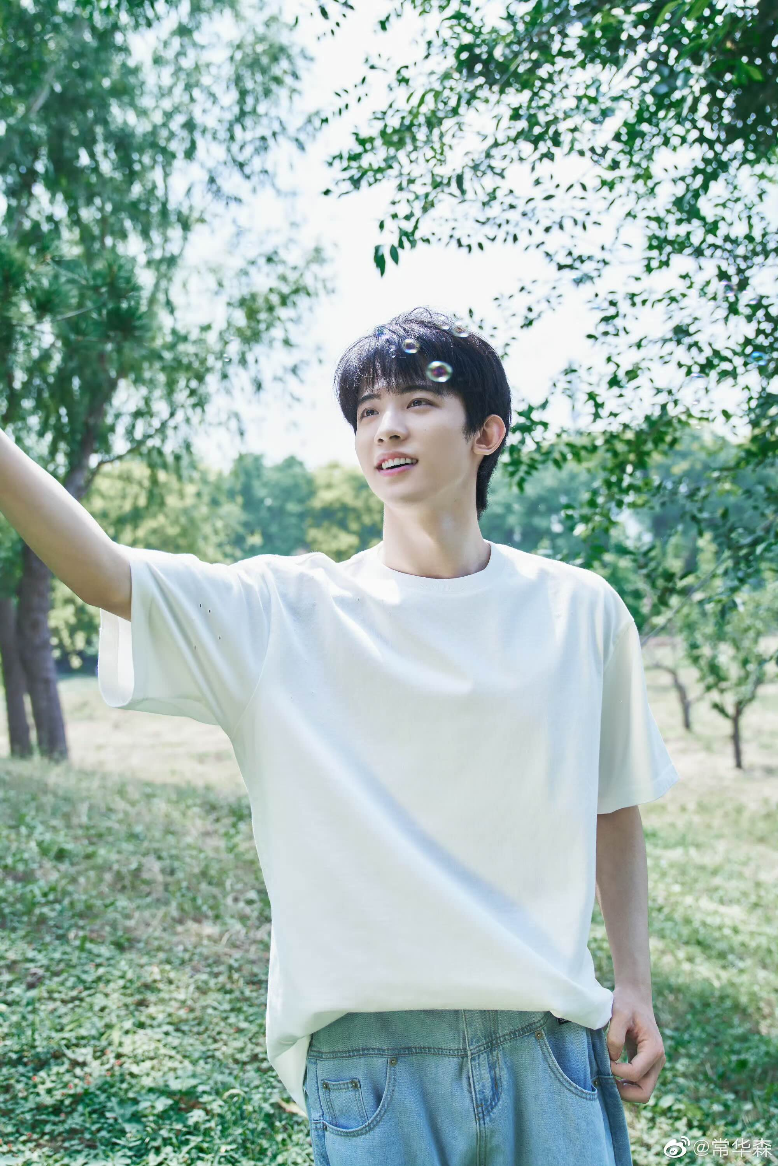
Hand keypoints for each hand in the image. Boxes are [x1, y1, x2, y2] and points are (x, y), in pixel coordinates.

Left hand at [606, 987, 666, 1103]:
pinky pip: (638, 1083)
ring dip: (624, 1090)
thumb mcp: (618, 1014)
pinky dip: (625, 1084)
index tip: (603, 1060)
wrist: (635, 997)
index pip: (635, 1073)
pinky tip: (610, 1072)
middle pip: (644, 1093)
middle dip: (624, 1092)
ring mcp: (653, 1064)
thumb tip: (612, 1059)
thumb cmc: (626, 1004)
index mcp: (654, 1049)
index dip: (616, 1071)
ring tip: (606, 1077)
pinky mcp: (646, 1064)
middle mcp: (658, 1060)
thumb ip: (615, 1037)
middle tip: (605, 1079)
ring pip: (642, 1092)